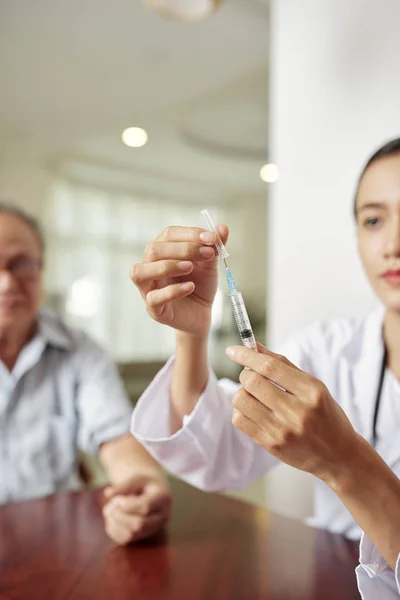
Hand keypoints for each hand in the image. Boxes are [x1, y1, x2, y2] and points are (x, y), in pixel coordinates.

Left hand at [102, 475, 170, 544]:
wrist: (153, 492)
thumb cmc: (144, 483)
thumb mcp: (137, 478)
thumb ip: (124, 485)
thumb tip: (108, 493)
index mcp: (163, 498)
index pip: (145, 507)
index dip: (127, 505)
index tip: (116, 499)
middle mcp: (161, 517)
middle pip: (139, 524)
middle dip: (120, 516)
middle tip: (110, 505)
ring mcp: (153, 529)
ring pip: (131, 535)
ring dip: (115, 524)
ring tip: (108, 511)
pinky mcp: (142, 537)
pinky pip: (125, 540)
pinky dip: (113, 530)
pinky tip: (110, 519)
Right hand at [130, 225, 228, 336]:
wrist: (202, 313)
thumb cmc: (200, 285)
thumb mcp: (209, 264)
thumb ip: (214, 246)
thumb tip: (223, 228)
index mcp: (163, 251)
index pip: (168, 234)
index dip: (190, 234)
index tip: (212, 238)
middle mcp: (150, 266)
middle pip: (153, 250)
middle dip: (182, 249)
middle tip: (207, 254)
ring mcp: (148, 288)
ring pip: (140, 272)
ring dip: (167, 266)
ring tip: (190, 267)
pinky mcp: (153, 309)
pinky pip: (153, 298)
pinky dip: (172, 291)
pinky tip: (190, 287)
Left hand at [226, 343, 359, 485]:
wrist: (337, 455)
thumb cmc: (324, 414)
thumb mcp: (312, 386)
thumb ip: (283, 364)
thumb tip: (254, 347)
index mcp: (311, 391)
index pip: (270, 367)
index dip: (247, 355)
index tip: (233, 350)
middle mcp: (298, 412)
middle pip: (253, 382)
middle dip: (245, 374)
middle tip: (251, 375)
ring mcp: (283, 431)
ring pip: (241, 400)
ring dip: (242, 391)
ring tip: (254, 394)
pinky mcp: (271, 445)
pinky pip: (239, 420)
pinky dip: (240, 409)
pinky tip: (253, 409)